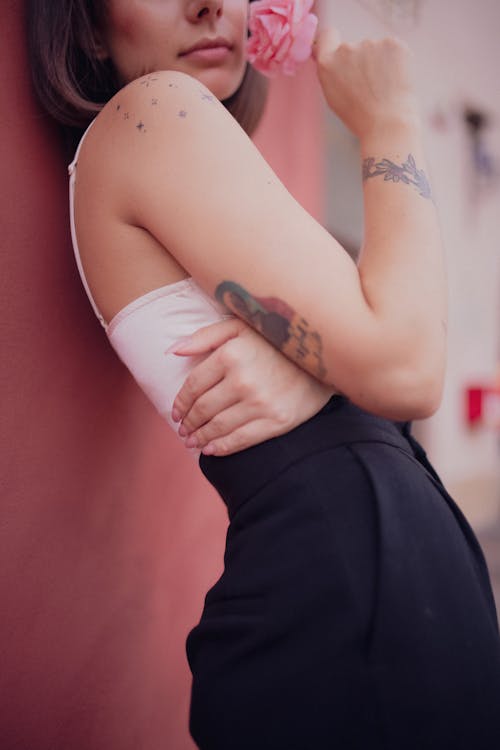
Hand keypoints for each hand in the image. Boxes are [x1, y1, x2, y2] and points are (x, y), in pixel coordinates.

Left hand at [171, 318, 333, 455]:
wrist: (324, 357)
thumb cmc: (276, 339)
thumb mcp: (240, 326)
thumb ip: (205, 336)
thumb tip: (173, 351)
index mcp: (230, 355)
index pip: (193, 385)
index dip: (180, 402)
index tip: (175, 412)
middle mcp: (242, 381)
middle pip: (203, 409)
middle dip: (188, 422)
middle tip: (182, 430)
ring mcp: (260, 403)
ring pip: (218, 427)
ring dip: (199, 437)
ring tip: (192, 441)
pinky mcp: (277, 421)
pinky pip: (241, 440)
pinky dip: (221, 447)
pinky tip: (211, 449)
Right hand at [313, 28, 419, 139]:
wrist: (388, 124)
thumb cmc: (360, 118)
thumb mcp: (334, 96)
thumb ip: (331, 73)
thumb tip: (333, 60)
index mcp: (328, 63)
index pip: (327, 36)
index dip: (333, 42)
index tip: (341, 52)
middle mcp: (346, 49)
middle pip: (353, 47)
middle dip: (360, 61)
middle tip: (369, 87)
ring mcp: (370, 44)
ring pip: (374, 49)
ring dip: (379, 62)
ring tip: (384, 88)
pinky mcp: (392, 44)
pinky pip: (392, 49)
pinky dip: (395, 61)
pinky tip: (395, 81)